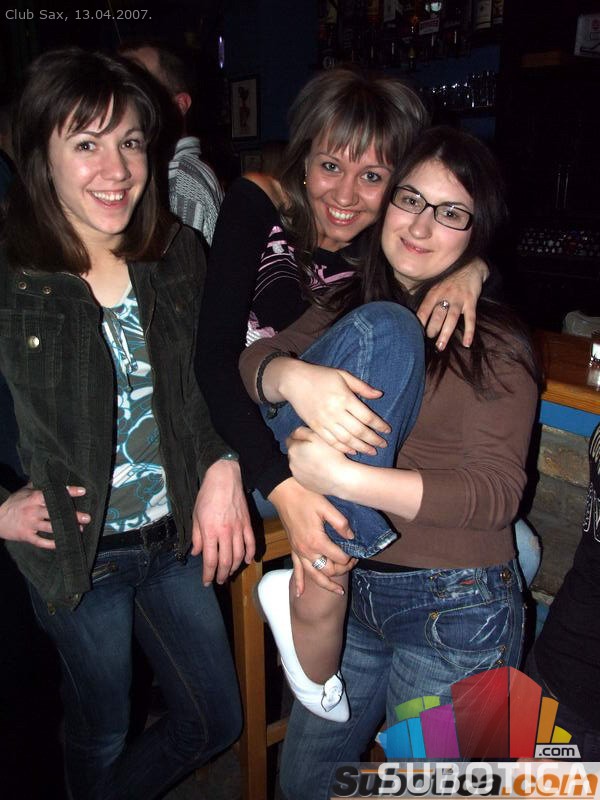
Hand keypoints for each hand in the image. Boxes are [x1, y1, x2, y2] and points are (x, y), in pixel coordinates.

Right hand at [0, 484, 88, 548]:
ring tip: (79, 529)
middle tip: (87, 517)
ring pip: (51, 527)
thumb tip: (52, 476)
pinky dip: (52, 543)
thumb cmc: (13, 503)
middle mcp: (33, 510)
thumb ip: (39, 486)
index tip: (82, 491)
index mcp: (34, 498)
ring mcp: (30, 524)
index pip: (54, 494)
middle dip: (72, 515)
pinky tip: (62, 543)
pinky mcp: (26, 536)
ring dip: (66, 529)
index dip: (69, 492)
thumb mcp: (24, 491)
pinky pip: (41, 541)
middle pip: (56, 512)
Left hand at [191, 459, 254, 585]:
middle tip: (219, 581)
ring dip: (235, 568)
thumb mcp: (195, 515)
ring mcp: (238, 529)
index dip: (208, 574)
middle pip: (226, 561)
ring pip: (239, 555)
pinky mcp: (247, 523)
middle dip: (222, 575)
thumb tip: (197, 553)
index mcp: (210, 532)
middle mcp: (225, 533)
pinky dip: (250, 554)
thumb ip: (196, 537)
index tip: (206, 582)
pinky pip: (250, 543)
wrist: (225, 478)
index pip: (210, 560)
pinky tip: (247, 561)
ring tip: (230, 573)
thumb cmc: (207, 495)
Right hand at [268, 476, 354, 594]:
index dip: (350, 558)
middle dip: (342, 570)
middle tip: (352, 563)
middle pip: (328, 570)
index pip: (339, 558)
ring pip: (313, 576)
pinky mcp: (293, 549)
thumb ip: (341, 524)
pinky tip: (300, 594)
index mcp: (317, 542)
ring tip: (338, 592)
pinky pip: (296, 570)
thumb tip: (351, 538)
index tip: (357, 553)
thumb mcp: (327, 507)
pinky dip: (299, 583)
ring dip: (326, 585)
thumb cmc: (306, 496)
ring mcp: (298, 552)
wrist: (284, 492)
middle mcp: (307, 551)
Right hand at [272, 360, 390, 454]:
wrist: (294, 381)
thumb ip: (362, 387)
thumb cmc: (321, 376)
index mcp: (344, 398)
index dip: (379, 425)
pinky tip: (353, 451)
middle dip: (373, 440)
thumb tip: (380, 395)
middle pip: (359, 431)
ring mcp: (324, 421)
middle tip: (383, 445)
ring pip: (346, 439)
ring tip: (372, 451)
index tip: (387, 430)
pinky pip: (331, 441)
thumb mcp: (343, 375)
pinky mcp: (315, 427)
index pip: (367, 416)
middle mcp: (335, 411)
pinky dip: (343, 448)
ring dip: (361, 447)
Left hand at [286, 426, 351, 496]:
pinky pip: (304, 475)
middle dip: (302, 450)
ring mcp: (297, 475)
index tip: (312, 440)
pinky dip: (309, 472)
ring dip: (305, 462)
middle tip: (318, 450)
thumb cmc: (330, 455)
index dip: (301, 438)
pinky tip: (321, 471)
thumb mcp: (317, 435)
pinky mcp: (304, 484)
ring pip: (298, 464)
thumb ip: (302, 431)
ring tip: (320, 461)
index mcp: (293, 449)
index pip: (290, 439)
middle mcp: (291, 463)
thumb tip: (294, 433)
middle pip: (294, 452)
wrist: (340, 478)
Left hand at [416, 258, 487, 349]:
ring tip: (440, 346)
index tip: (413, 333)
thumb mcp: (436, 286)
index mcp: (434, 293)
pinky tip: (467, 343)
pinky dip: (469, 332)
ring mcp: (458, 299)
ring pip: (451, 319)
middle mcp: (445, 296)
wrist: (470, 266)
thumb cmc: (450, 280)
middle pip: (437, 316)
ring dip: (445, 333)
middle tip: (428, 340)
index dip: (419, 321)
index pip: (424, 309)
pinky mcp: (471, 301)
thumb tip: (415, 316)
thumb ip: (428, 300)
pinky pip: (470, 319)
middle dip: (432, 329)